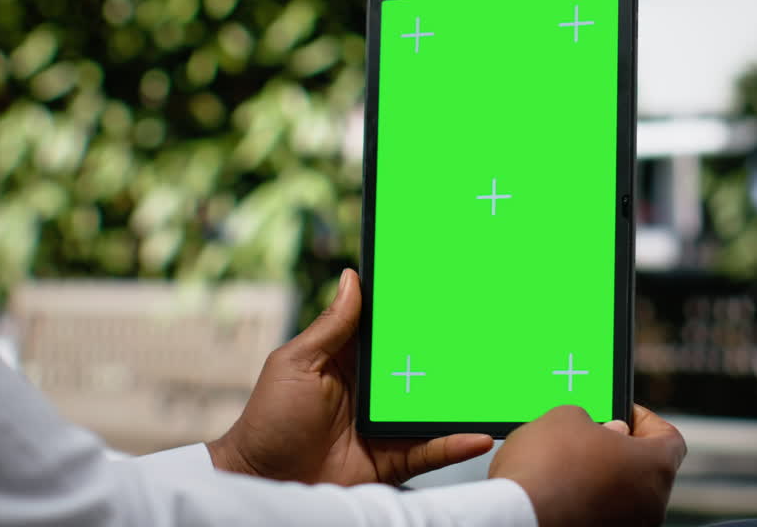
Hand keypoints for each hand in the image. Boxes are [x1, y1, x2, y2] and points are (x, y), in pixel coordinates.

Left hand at [208, 269, 493, 485]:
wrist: (263, 480)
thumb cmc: (269, 419)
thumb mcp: (297, 363)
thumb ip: (330, 326)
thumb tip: (352, 277)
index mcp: (348, 360)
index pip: (387, 331)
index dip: (411, 311)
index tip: (444, 287)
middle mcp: (372, 391)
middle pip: (418, 366)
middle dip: (449, 352)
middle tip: (486, 332)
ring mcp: (384, 425)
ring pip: (431, 408)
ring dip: (460, 399)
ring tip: (492, 384)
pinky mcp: (392, 459)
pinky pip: (429, 450)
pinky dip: (454, 444)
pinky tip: (478, 434)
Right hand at [489, 404, 686, 526]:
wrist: (518, 515)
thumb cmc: (546, 467)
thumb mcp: (564, 416)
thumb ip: (592, 418)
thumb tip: (595, 430)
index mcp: (654, 466)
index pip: (669, 438)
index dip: (644, 420)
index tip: (621, 413)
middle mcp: (652, 503)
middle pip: (644, 467)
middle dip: (617, 449)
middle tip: (588, 436)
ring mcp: (629, 526)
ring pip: (623, 493)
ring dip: (600, 476)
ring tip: (563, 463)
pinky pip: (603, 512)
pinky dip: (585, 500)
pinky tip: (556, 488)